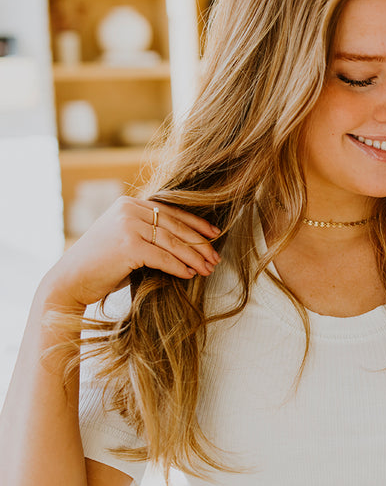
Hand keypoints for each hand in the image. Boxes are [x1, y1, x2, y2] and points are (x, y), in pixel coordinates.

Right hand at [42, 197, 221, 309]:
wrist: (69, 281)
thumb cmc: (101, 266)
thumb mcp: (126, 241)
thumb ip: (148, 235)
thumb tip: (185, 243)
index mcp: (129, 204)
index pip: (170, 211)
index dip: (195, 224)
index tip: (214, 234)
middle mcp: (128, 210)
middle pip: (174, 226)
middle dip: (199, 243)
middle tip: (216, 257)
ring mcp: (127, 225)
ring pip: (171, 241)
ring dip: (194, 257)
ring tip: (208, 269)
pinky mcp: (127, 245)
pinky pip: (162, 257)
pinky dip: (178, 266)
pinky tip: (190, 275)